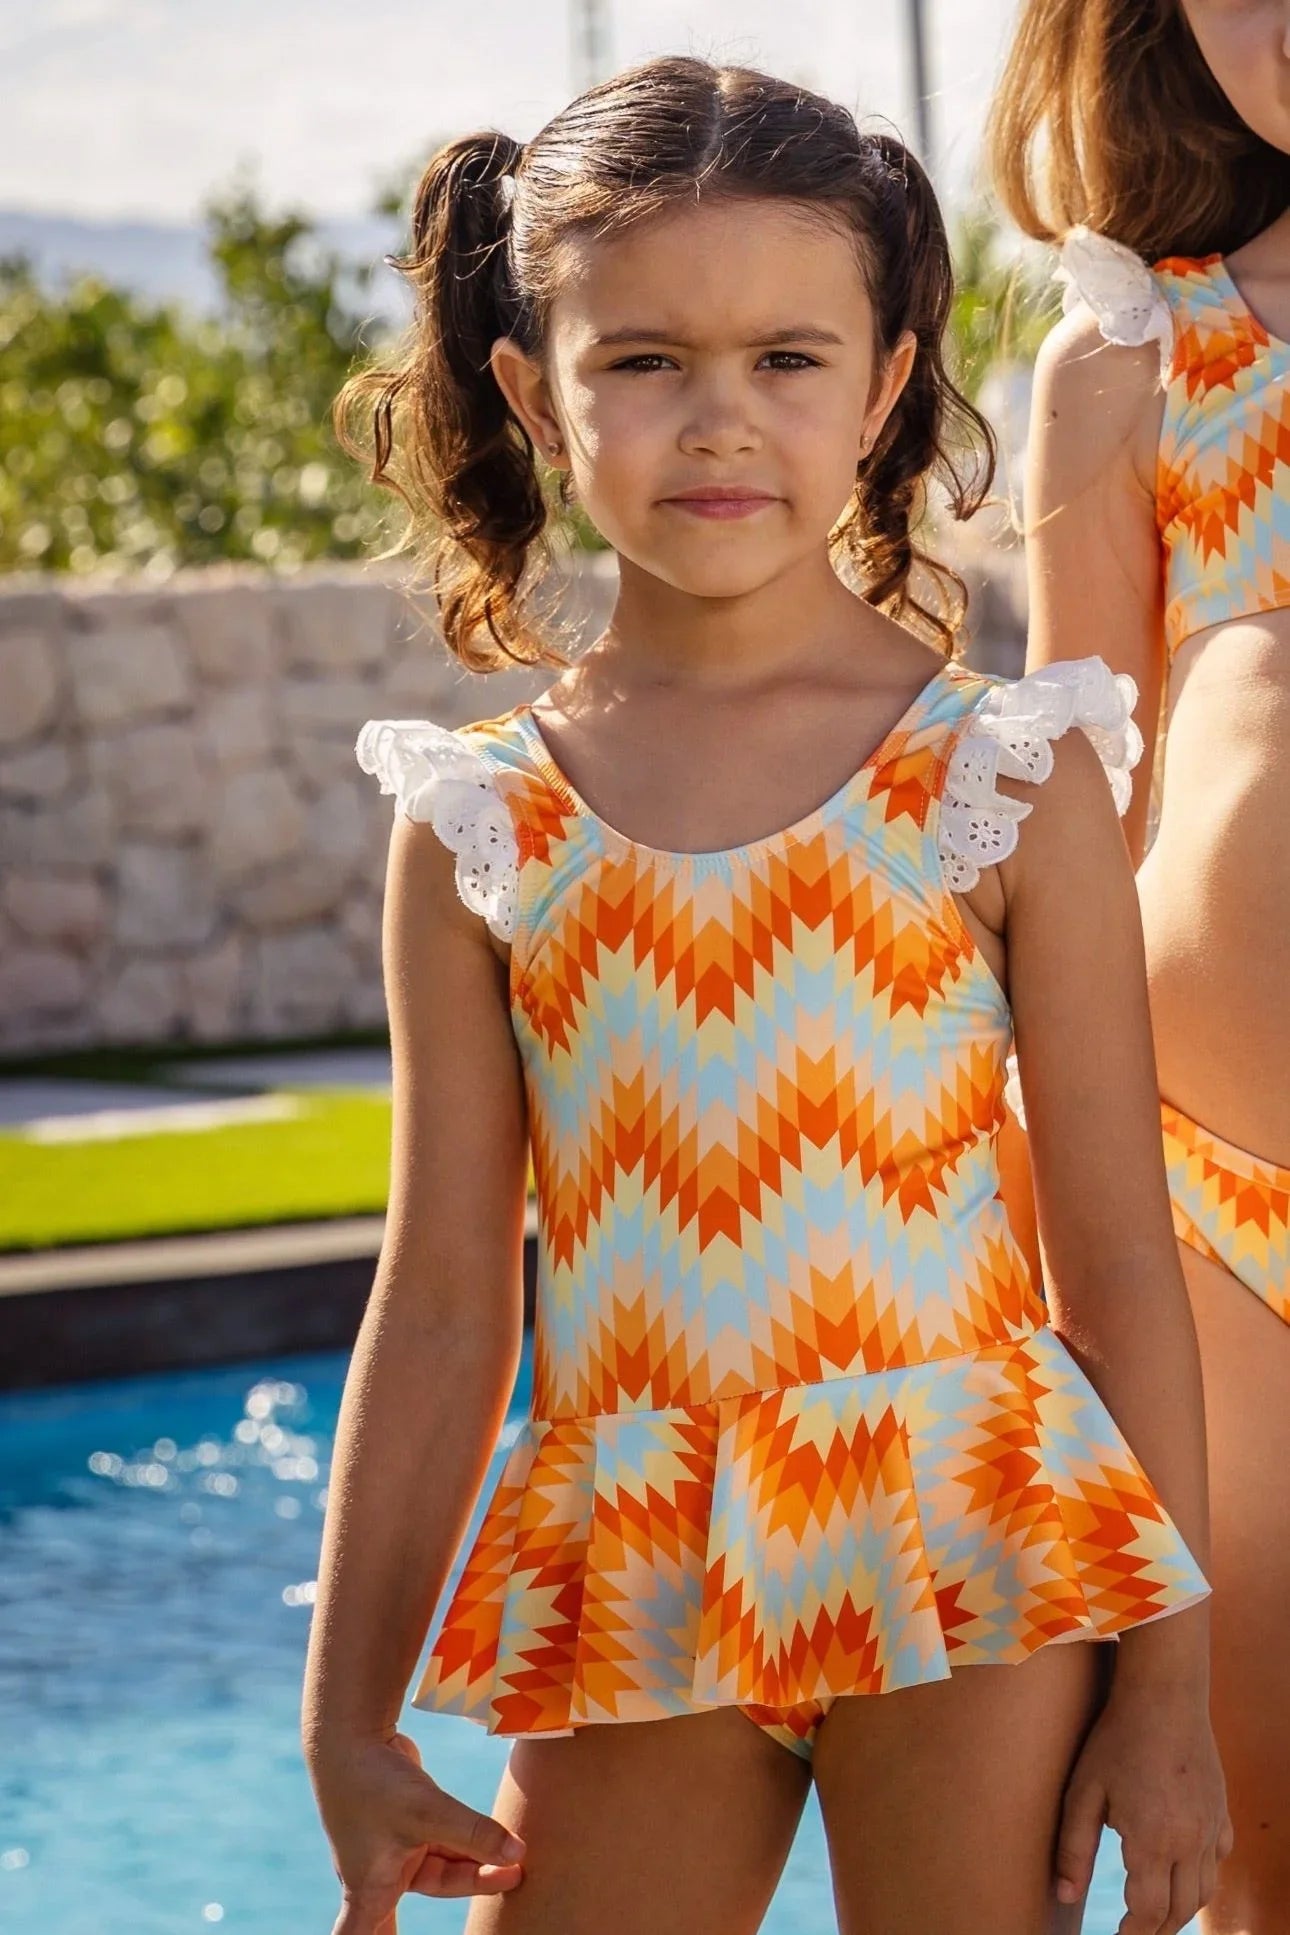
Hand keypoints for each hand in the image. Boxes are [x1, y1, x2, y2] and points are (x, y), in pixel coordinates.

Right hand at [312, 1729, 524, 1933]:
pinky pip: (446, 1838)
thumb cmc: (375, 1783)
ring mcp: (396, 1845)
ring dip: (478, 1862)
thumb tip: (518, 1855)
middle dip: (466, 1891)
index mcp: (369, 1891)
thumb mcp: (427, 1813)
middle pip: (433, 1892)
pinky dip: (470, 1841)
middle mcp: (381, 1874)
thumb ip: (473, 1834)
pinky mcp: (409, 1819)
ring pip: (446, 1862)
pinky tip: (498, 1843)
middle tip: (508, 1884)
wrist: (351, 1733)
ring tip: (517, 1866)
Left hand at [1055, 1681, 1230, 1933]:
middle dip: (1156, 1928)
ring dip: (1181, 1909)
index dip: (1134, 1933)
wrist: (1164, 1694)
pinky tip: (1183, 1872)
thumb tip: (1064, 1895)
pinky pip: (1219, 1860)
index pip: (1149, 1912)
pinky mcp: (1220, 1810)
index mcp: (1153, 1840)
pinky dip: (1203, 1877)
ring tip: (1155, 1912)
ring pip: (1204, 1890)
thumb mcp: (1083, 1790)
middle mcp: (1190, 1841)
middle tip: (1134, 1930)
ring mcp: (1211, 1826)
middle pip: (1180, 1910)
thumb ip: (1073, 1847)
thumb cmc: (1117, 1738)